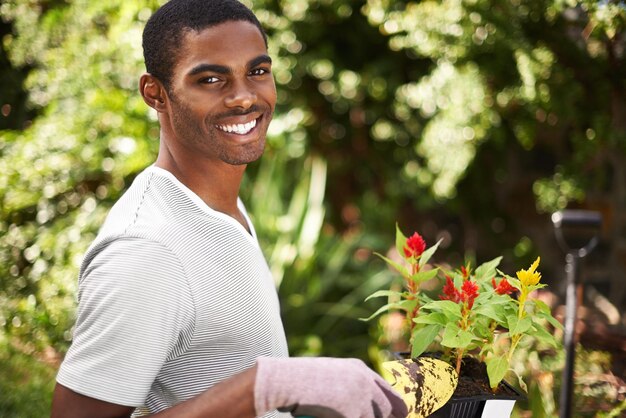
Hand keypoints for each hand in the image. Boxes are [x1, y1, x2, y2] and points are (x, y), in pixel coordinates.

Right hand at [254, 357, 407, 417]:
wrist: (287, 380)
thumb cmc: (302, 380)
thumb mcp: (332, 375)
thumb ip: (351, 385)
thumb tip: (365, 405)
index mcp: (360, 369)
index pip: (390, 394)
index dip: (393, 409)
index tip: (394, 417)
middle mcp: (364, 381)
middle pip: (389, 409)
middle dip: (381, 417)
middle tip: (360, 416)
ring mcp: (360, 396)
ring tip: (339, 413)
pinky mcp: (351, 412)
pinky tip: (335, 417)